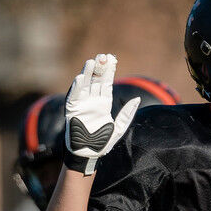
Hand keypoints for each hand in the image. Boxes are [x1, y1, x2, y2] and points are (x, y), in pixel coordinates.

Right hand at [64, 53, 139, 174]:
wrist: (88, 154)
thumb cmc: (102, 143)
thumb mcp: (118, 127)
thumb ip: (127, 113)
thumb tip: (137, 99)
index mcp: (103, 104)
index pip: (106, 83)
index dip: (109, 71)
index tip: (113, 59)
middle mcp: (92, 101)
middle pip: (96, 80)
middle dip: (100, 68)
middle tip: (104, 56)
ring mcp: (82, 103)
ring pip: (85, 84)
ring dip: (88, 73)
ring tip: (93, 62)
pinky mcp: (72, 109)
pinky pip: (74, 95)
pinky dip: (77, 87)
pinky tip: (82, 77)